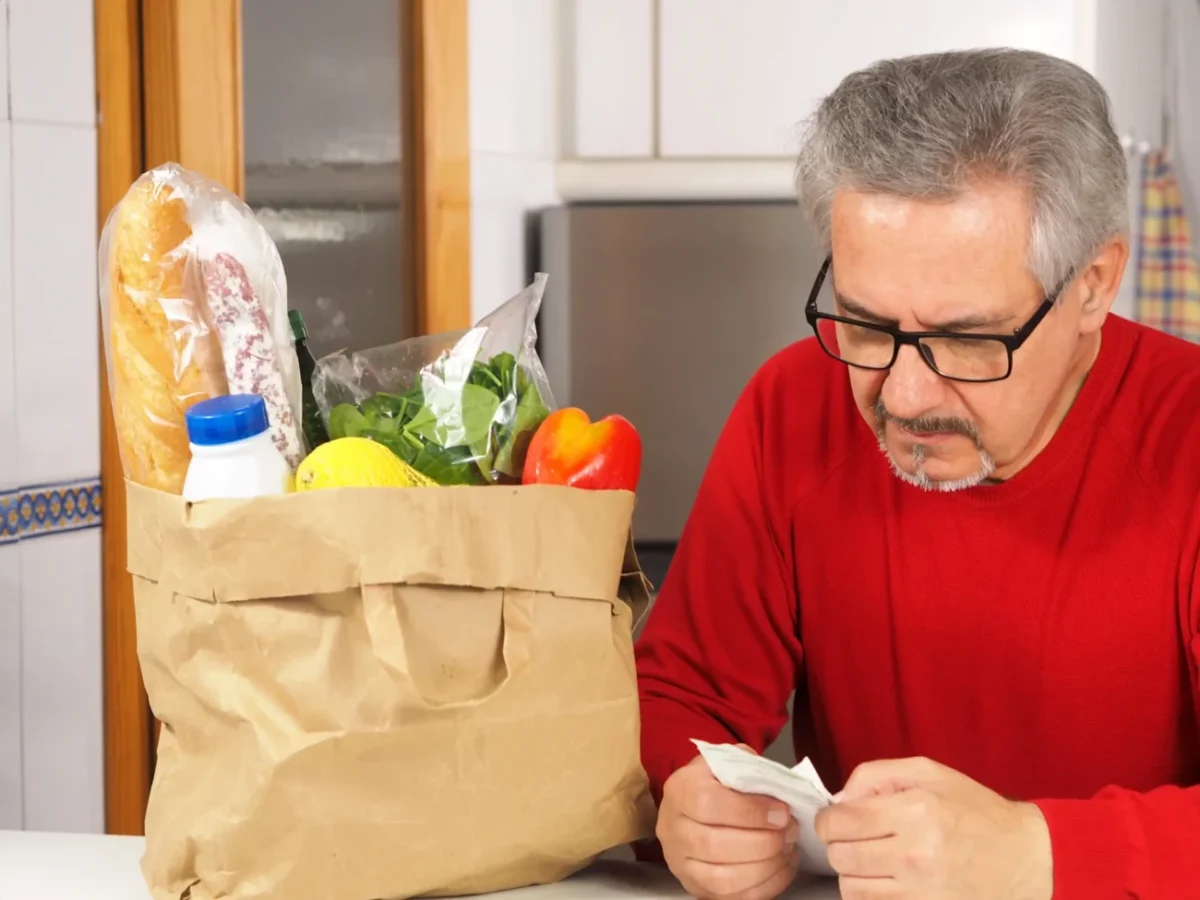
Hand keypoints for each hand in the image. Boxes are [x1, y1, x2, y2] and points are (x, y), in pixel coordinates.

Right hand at [657, 748, 801, 899]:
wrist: (695, 804)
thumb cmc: (718, 782)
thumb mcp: (730, 760)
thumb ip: (750, 767)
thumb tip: (779, 789)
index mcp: (680, 789)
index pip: (707, 804)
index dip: (750, 812)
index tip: (782, 811)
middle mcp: (672, 828)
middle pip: (713, 845)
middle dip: (763, 842)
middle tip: (790, 831)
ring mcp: (681, 862)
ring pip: (721, 878)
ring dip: (765, 867)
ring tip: (787, 849)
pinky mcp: (696, 886)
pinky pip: (731, 898)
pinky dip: (764, 886)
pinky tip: (781, 866)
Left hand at [813, 757, 1051, 899]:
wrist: (1025, 857)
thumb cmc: (974, 810)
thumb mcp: (927, 772)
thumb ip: (875, 775)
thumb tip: (839, 798)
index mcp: (914, 812)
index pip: (840, 823)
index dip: (828, 820)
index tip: (835, 820)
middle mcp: (915, 855)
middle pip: (840, 858)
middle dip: (839, 845)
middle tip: (856, 838)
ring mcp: (922, 892)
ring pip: (851, 889)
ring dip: (854, 873)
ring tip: (873, 859)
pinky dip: (872, 894)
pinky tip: (886, 880)